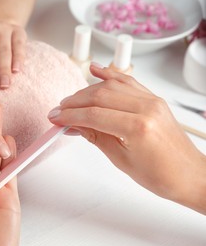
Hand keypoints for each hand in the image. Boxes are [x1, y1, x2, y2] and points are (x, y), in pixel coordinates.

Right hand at [48, 64, 205, 213]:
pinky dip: (110, 74)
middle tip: (59, 110)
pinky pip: (128, 81)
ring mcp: (152, 100)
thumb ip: (95, 136)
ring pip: (111, 86)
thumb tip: (73, 125)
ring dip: (87, 91)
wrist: (189, 175)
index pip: (94, 114)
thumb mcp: (121, 160)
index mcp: (138, 127)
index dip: (70, 115)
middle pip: (100, 96)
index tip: (55, 118)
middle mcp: (146, 108)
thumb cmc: (161, 175)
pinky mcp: (153, 99)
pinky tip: (95, 70)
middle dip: (74, 102)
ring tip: (71, 101)